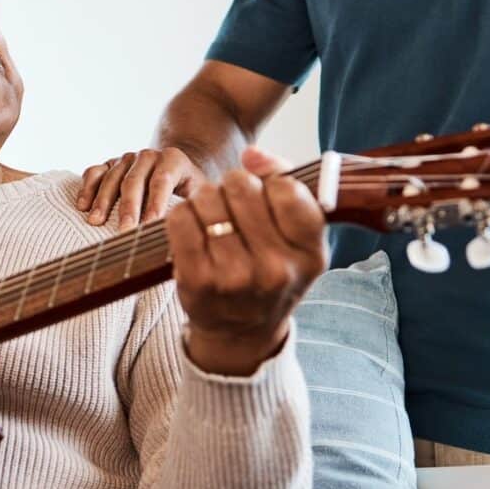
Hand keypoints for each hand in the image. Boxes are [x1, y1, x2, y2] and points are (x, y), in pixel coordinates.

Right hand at [77, 148, 206, 230]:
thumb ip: (194, 207)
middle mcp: (148, 155)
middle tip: (123, 230)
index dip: (155, 203)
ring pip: (112, 177)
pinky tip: (82, 206)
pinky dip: (87, 188)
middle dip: (128, 207)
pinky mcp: (109, 164)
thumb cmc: (187, 190)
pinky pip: (94, 172)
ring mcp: (127, 158)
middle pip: (134, 180)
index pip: (162, 181)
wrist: (173, 172)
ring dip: (102, 201)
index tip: (148, 226)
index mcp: (173, 160)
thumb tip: (189, 231)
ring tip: (96, 222)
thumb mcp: (197, 195)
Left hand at [166, 147, 326, 375]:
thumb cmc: (270, 271)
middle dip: (233, 188)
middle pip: (240, 186)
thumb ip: (285, 184)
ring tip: (213, 222)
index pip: (286, 188)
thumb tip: (252, 154)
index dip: (270, 182)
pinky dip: (182, 216)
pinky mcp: (197, 282)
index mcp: (310, 255)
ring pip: (206, 198)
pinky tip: (193, 232)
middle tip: (234, 210)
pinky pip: (179, 218)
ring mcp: (235, 279)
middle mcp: (276, 270)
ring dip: (205, 201)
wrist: (241, 334)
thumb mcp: (296, 238)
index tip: (266, 197)